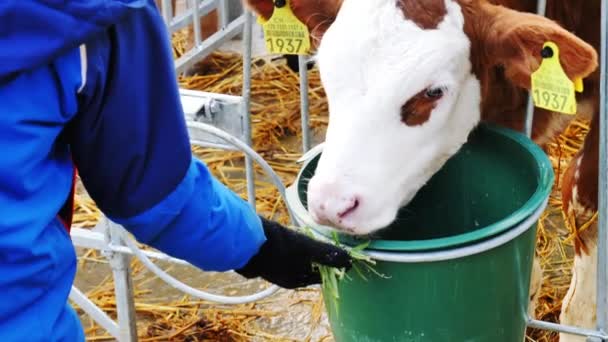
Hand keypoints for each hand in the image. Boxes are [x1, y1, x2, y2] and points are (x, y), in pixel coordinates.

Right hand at [235, 216, 351, 288]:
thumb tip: (350, 261)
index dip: (332, 264)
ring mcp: (275, 270)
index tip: (340, 253)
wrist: (247, 240)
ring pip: (297, 263)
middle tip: (324, 244)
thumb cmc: (278, 246)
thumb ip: (328, 254)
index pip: (322, 275)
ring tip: (308, 240)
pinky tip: (291, 238)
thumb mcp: (307, 249)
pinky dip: (292, 250)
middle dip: (318, 258)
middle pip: (309, 269)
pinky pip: (285, 256)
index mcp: (297, 281)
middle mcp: (286, 279)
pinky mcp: (266, 259)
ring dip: (304, 253)